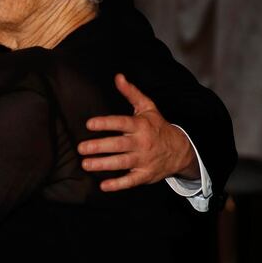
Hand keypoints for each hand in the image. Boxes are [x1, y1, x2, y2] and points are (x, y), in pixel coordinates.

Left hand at [77, 74, 199, 190]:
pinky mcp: (145, 175)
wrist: (180, 150)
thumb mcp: (148, 107)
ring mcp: (144, 160)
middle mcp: (141, 143)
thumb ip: (131, 93)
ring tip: (86, 164)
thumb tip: (118, 76)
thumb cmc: (158, 126)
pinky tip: (104, 186)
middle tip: (81, 148)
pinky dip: (118, 185)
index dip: (105, 123)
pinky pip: (131, 181)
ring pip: (121, 163)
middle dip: (99, 147)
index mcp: (140, 126)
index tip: (89, 124)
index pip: (121, 123)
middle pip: (118, 145)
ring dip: (103, 165)